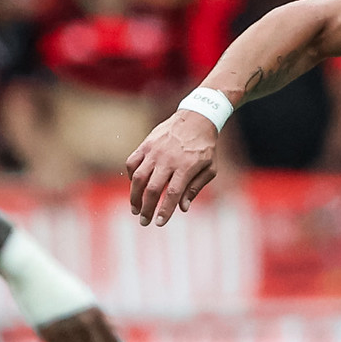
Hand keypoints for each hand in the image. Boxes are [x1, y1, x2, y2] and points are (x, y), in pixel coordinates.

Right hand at [127, 110, 220, 225]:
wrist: (196, 118)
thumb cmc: (205, 147)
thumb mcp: (210, 168)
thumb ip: (195, 188)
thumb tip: (182, 208)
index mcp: (186, 166)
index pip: (173, 193)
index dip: (165, 210)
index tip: (159, 223)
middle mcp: (168, 159)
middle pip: (153, 188)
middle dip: (147, 208)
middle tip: (144, 221)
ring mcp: (154, 151)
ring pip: (138, 177)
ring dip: (134, 196)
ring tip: (135, 209)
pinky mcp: (146, 144)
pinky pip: (132, 162)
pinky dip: (130, 176)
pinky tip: (134, 187)